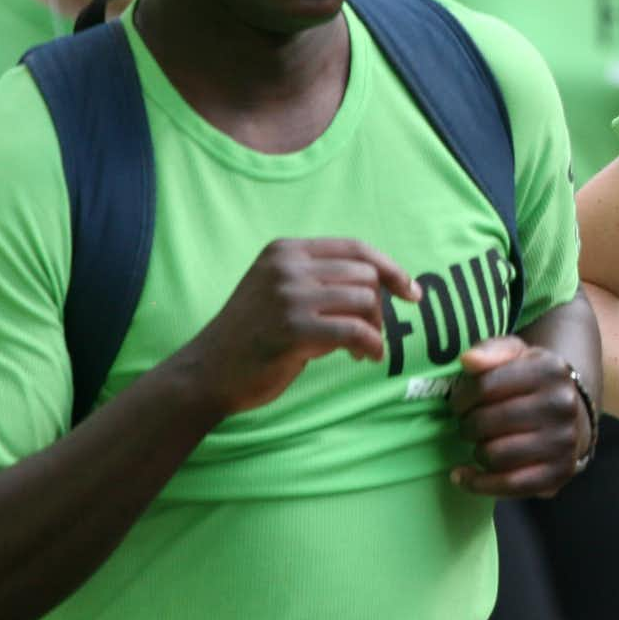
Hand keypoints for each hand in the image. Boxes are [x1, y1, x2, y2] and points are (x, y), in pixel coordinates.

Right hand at [176, 239, 416, 415]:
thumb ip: (320, 280)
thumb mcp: (279, 290)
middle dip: (378, 308)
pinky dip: (371, 346)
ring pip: (365, 301)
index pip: (356, 248)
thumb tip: (382, 284)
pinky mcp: (293, 330)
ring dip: (374, 329)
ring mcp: (289, 296)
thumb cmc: (252, 336)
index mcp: (285, 250)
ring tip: (362, 349)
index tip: (411, 292)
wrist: (208, 371)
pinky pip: (356, 332)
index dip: (391, 269)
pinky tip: (364, 358)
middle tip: (370, 334)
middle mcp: (287, 266)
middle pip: (365, 276)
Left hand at [448, 336, 589, 497]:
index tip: (458, 403)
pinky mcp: (560, 473)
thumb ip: (491, 350)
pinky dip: (479, 484)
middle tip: (468, 425)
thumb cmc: (533, 383)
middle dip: (467, 426)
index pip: (486, 385)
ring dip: (476, 452)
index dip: (462, 397)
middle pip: (487, 422)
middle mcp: (562, 405)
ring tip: (478, 444)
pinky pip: (509, 486)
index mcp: (550, 370)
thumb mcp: (517, 355)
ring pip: (495, 455)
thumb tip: (467, 361)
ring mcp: (564, 442)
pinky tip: (463, 476)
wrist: (574, 415)